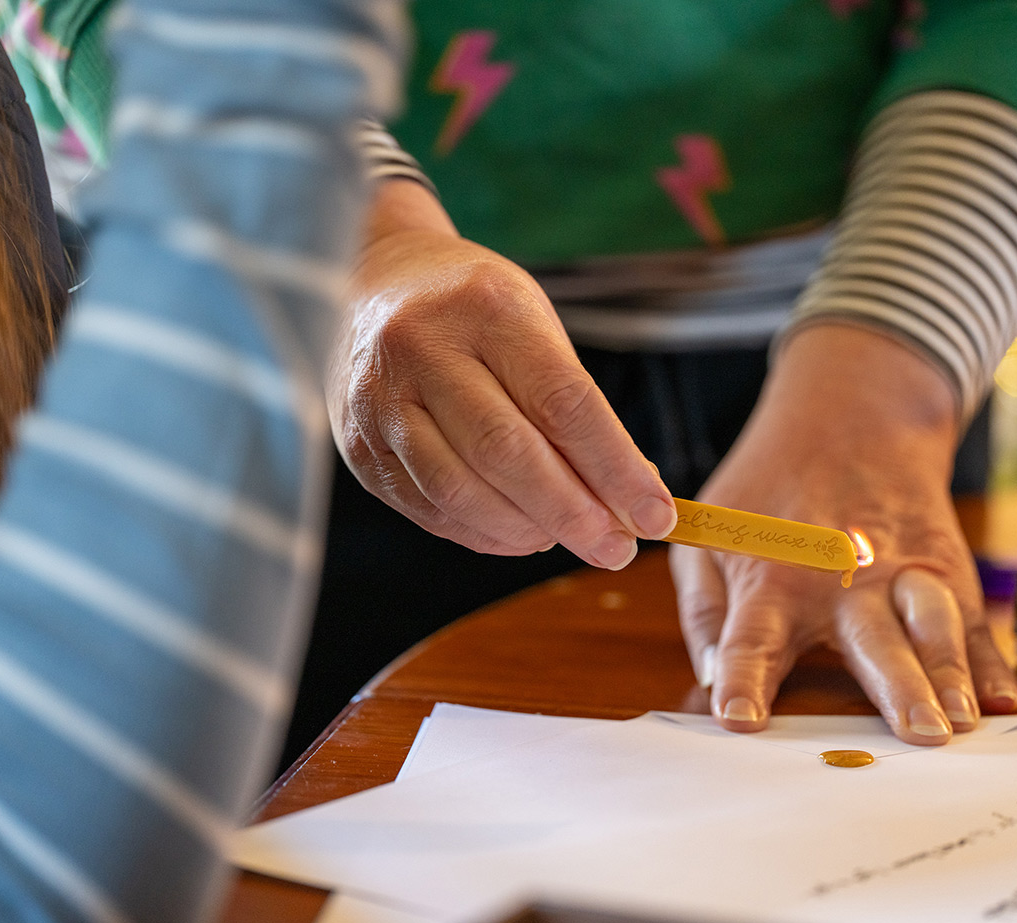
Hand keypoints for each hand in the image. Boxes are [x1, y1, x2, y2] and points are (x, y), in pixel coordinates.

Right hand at [330, 180, 675, 566]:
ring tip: (568, 539)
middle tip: (616, 547)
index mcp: (485, 307)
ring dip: (526, 531)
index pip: (562, 402)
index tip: (657, 514)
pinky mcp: (359, 447)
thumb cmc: (473, 309)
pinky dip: (483, 533)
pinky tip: (519, 534)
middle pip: (507, 453)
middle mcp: (422, 349)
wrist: (372, 282)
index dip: (615, 468)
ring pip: (460, 491)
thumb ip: (574, 408)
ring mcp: (379, 401)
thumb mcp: (532, 326)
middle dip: (573, 513)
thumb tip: (628, 497)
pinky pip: (429, 509)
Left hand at [669, 324, 1016, 743]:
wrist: (850, 417)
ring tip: (965, 720)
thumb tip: (710, 678)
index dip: (742, 681)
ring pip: (932, 627)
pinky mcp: (944, 568)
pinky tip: (1002, 696)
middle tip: (919, 736)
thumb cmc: (767, 490)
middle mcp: (842, 580)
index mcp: (773, 578)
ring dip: (950, 674)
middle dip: (896, 687)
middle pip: (871, 640)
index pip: (751, 640)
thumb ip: (705, 611)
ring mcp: (902, 573)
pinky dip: (989, 658)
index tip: (740, 722)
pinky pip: (970, 620)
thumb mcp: (710, 536)